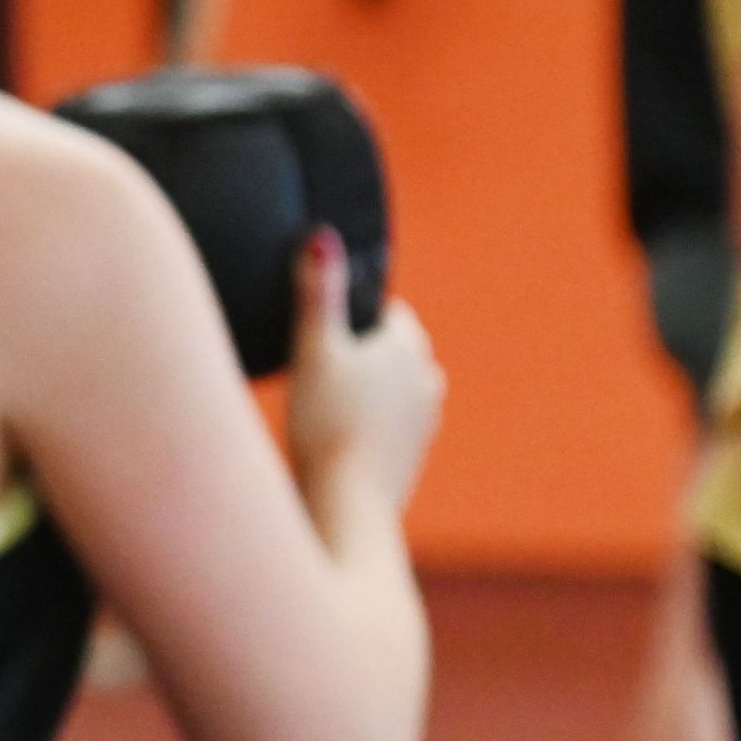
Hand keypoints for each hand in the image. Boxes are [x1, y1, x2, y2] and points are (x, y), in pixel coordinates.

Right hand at [286, 230, 444, 511]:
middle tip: (318, 373)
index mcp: (407, 347)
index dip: (352, 320)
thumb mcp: (313, 350)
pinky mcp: (412, 455)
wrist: (347, 505)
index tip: (322, 338)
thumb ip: (317, 291)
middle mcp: (427, 381)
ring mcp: (424, 422)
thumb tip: (323, 235)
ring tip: (325, 409)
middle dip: (362, 355)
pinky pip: (391, 426)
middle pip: (392, 351)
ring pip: (393, 390)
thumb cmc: (326, 425)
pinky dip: (369, 426)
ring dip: (367, 393)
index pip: (388, 313)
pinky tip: (338, 440)